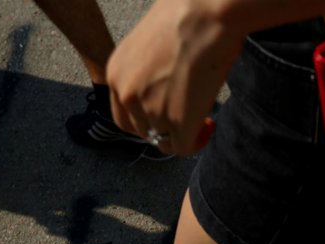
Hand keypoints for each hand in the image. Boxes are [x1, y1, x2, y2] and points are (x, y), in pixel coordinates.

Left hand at [107, 0, 244, 153]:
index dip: (147, 118)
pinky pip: (185, 148)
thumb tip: (164, 81)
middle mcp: (127, 94)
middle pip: (143, 132)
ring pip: (165, 142)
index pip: (124, 115)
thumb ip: (148, 69)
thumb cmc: (185, 15)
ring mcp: (151, 110)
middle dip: (164, 128)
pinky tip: (209, 125)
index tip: (168, 111)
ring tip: (203, 117)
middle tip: (187, 116)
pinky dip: (198, 141)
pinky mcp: (177, 122)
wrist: (205, 15)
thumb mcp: (149, 43)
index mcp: (115, 74)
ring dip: (183, 133)